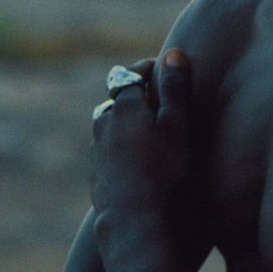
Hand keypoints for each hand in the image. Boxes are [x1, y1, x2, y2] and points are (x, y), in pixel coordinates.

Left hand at [89, 50, 191, 213]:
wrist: (133, 218)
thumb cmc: (162, 169)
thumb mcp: (177, 125)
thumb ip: (175, 89)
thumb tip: (173, 53)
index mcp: (124, 107)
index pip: (129, 75)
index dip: (145, 69)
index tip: (159, 68)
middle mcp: (104, 125)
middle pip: (115, 100)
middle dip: (132, 96)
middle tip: (152, 101)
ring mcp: (96, 151)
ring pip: (106, 127)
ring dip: (121, 123)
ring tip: (142, 131)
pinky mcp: (95, 175)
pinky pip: (104, 152)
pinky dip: (117, 148)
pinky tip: (132, 161)